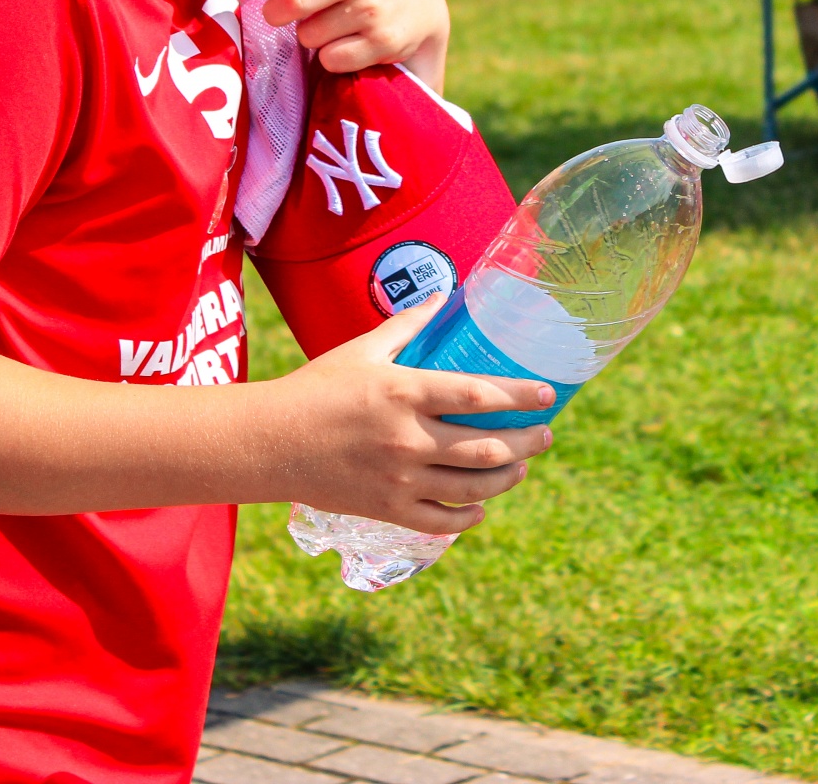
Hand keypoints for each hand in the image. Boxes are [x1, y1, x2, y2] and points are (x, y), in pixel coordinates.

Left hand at [216, 0, 450, 88]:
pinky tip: (349, 43)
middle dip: (276, 12)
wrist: (422, 1)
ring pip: (310, 35)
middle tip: (277, 14)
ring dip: (309, 36)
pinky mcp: (386, 41)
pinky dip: (331, 57)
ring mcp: (376, 6)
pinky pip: (332, 59)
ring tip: (330, 24)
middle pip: (295, 0)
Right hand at [271, 298, 553, 533]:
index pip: (479, 395)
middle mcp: (407, 439)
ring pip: (472, 486)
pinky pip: (441, 521)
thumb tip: (444, 295)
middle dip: (527, 441)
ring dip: (508, 477)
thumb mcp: (361, 349)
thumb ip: (408, 325)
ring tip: (522, 464)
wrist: (268, 442)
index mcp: (404, 393)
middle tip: (545, 433)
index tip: (549, 394)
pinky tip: (480, 507)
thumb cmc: (315, 388)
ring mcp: (398, 479)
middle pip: (488, 446)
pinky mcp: (386, 509)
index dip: (521, 396)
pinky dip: (468, 516)